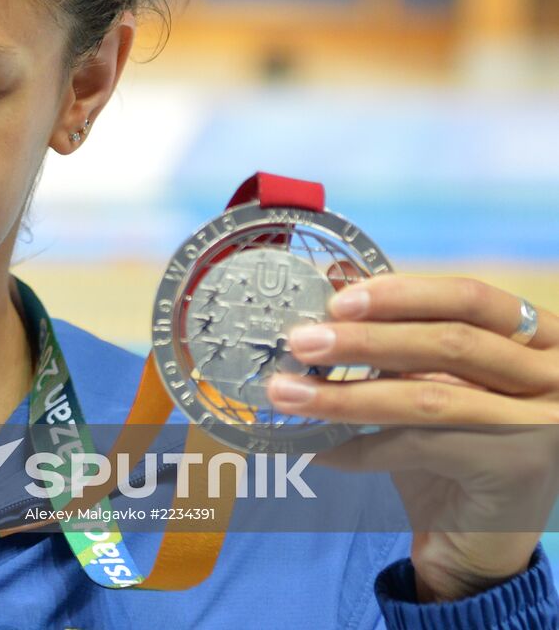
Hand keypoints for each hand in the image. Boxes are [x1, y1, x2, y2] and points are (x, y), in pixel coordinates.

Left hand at [265, 275, 558, 601]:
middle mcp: (551, 375)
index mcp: (538, 336)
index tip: (339, 299)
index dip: (404, 294)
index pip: (470, 298)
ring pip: (428, 397)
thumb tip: (336, 279)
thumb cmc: (453, 446)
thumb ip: (399, 334)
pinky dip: (360, 448)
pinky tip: (317, 449)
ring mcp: (542, 423)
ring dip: (347, 395)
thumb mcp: (429, 379)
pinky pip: (421, 447)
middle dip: (364, 341)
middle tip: (300, 342)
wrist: (482, 540)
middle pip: (449, 342)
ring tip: (287, 394)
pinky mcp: (516, 468)